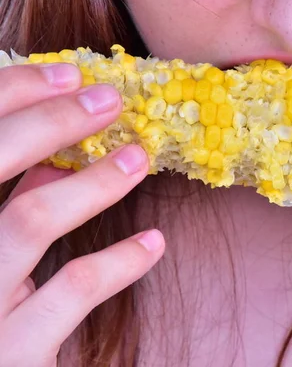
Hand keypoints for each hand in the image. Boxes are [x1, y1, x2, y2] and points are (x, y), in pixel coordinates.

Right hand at [0, 63, 164, 365]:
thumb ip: (7, 210)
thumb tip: (51, 164)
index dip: (13, 94)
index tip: (68, 75)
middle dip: (52, 121)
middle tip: (110, 100)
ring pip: (31, 218)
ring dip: (94, 181)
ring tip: (139, 159)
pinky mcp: (14, 353)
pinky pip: (74, 288)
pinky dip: (121, 260)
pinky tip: (155, 243)